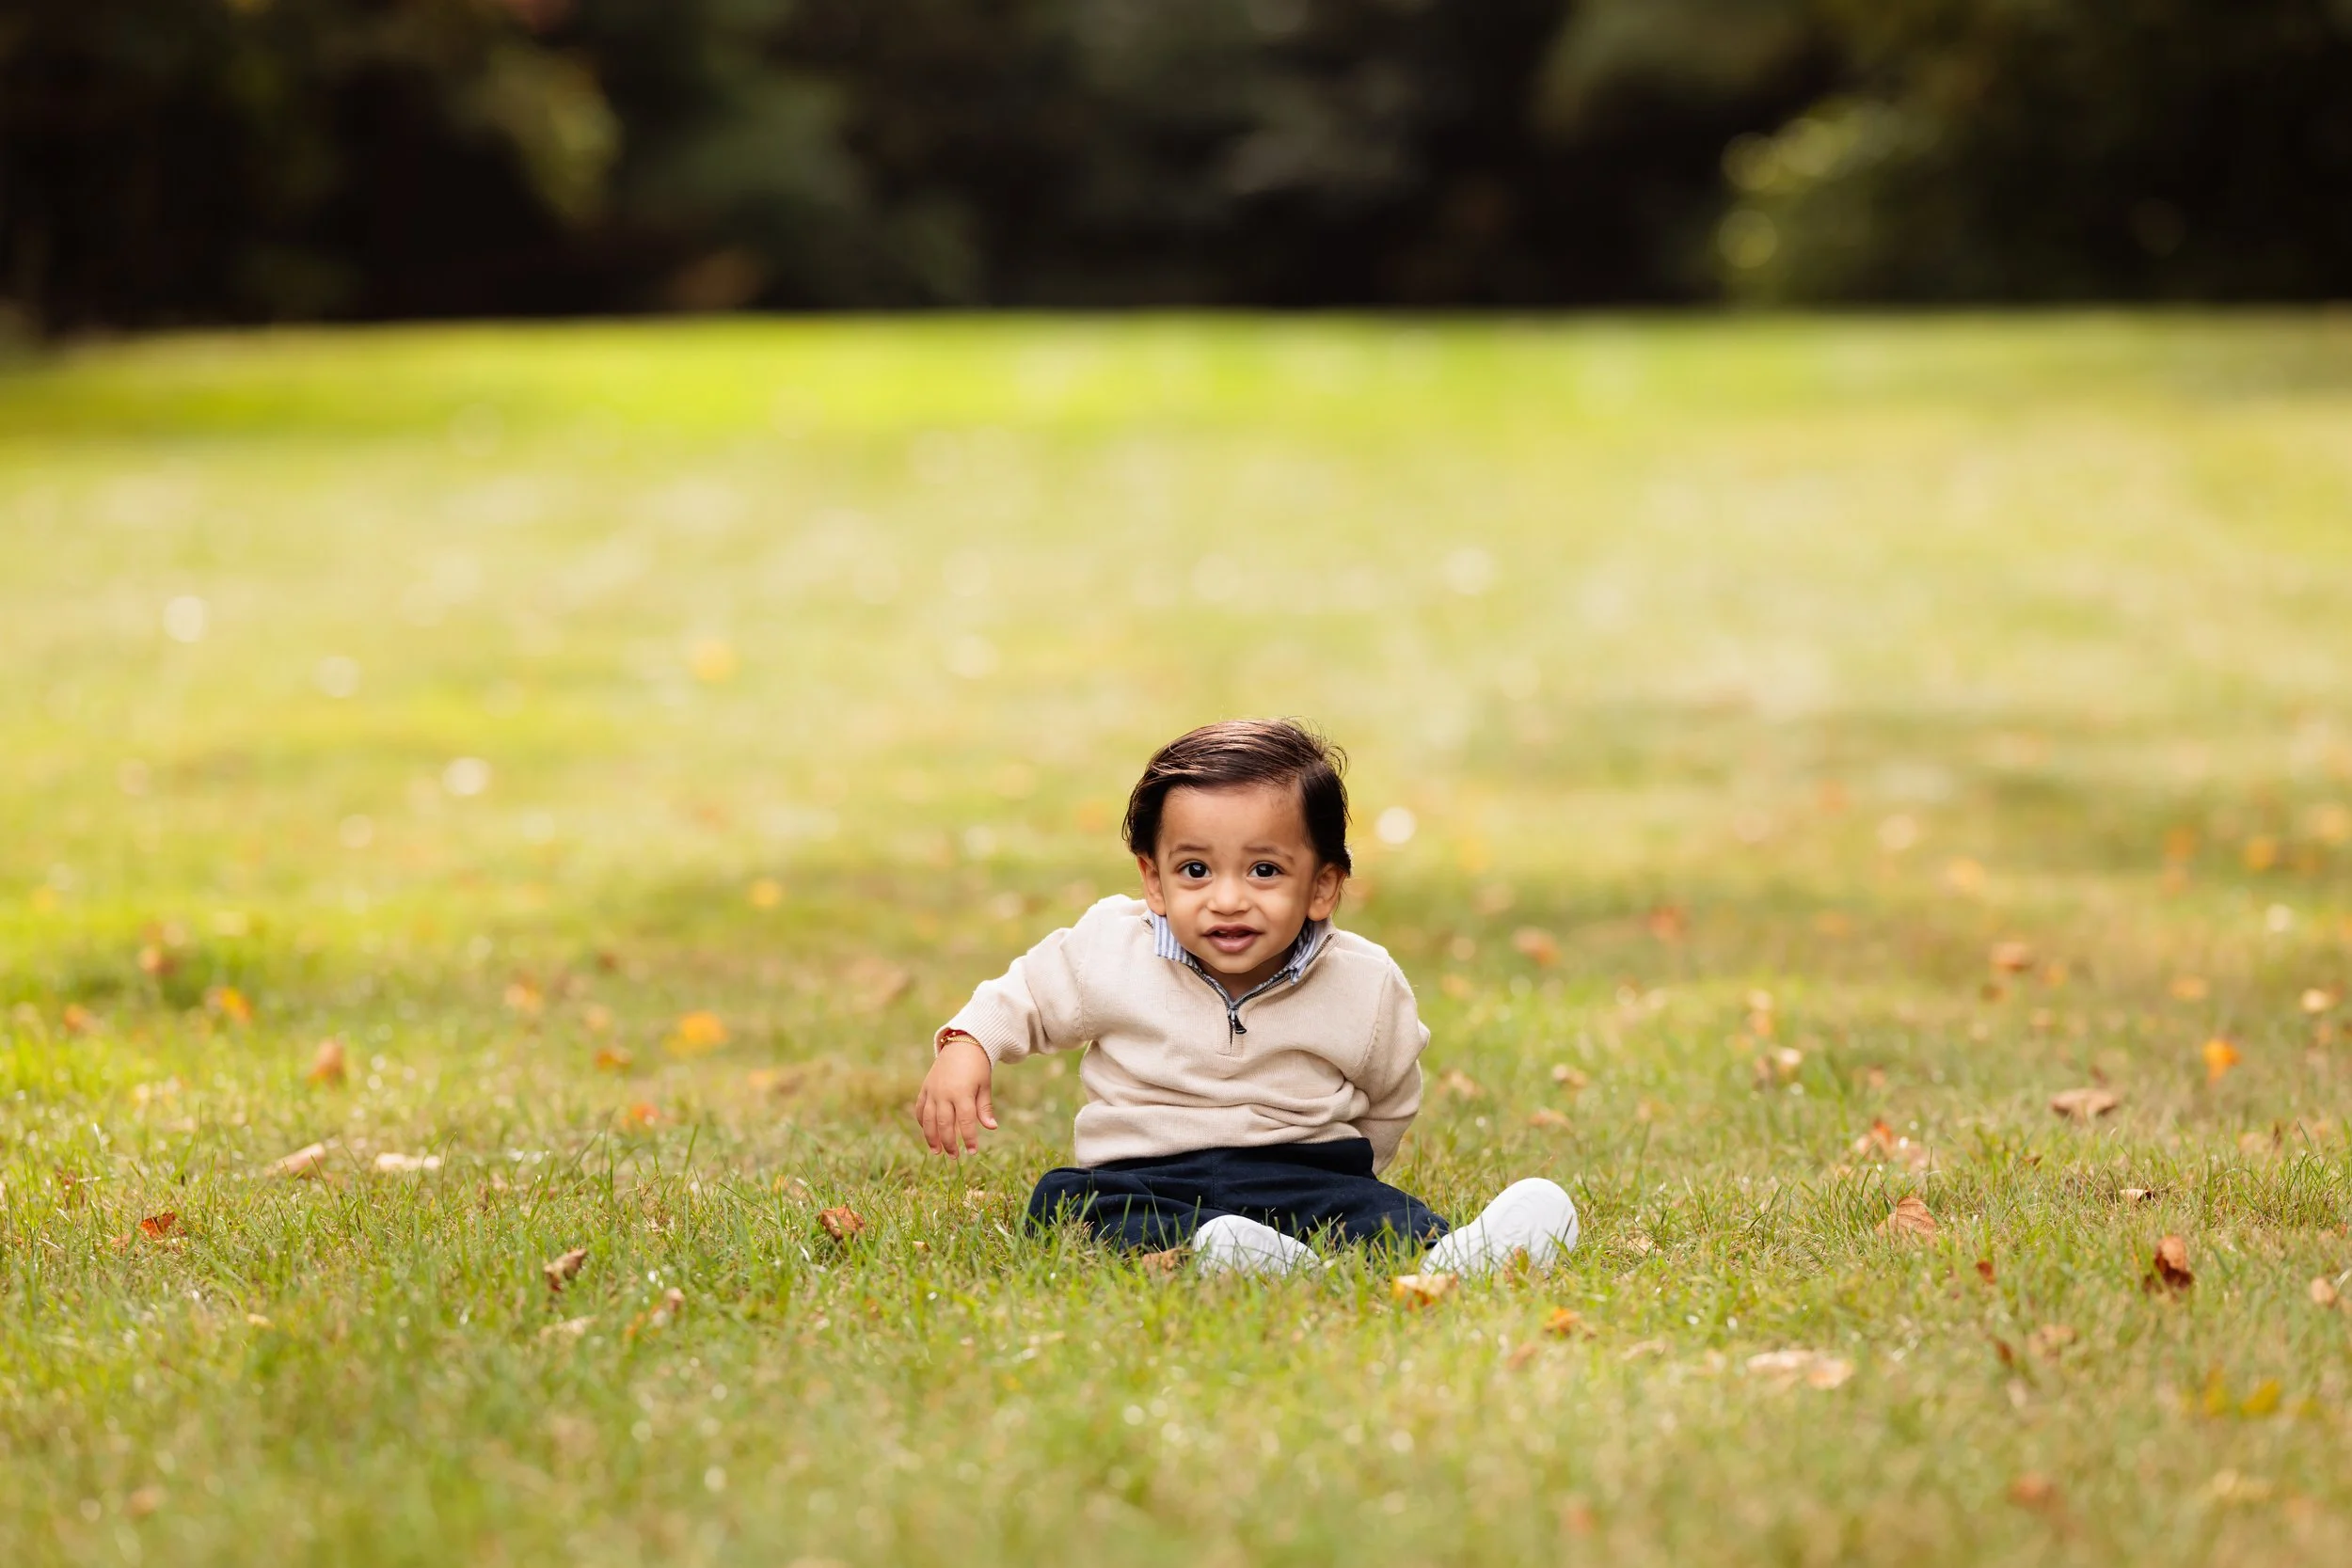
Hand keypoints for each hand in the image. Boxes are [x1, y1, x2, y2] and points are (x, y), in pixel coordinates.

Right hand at [915, 1033, 996, 1156]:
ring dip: (931, 1137)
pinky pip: (921, 1108)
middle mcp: (944, 1093)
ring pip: (928, 1119)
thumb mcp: (984, 1086)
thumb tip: (992, 1128)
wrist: (962, 1045)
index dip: (969, 1138)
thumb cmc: (977, 1067)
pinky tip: (928, 1133)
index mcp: (962, 1092)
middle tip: (954, 1157)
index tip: (973, 1152)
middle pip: (944, 1124)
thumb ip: (984, 1108)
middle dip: (949, 1143)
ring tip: (937, 1151)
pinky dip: (923, 1122)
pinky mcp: (925, 1088)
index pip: (965, 1121)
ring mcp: (932, 1090)